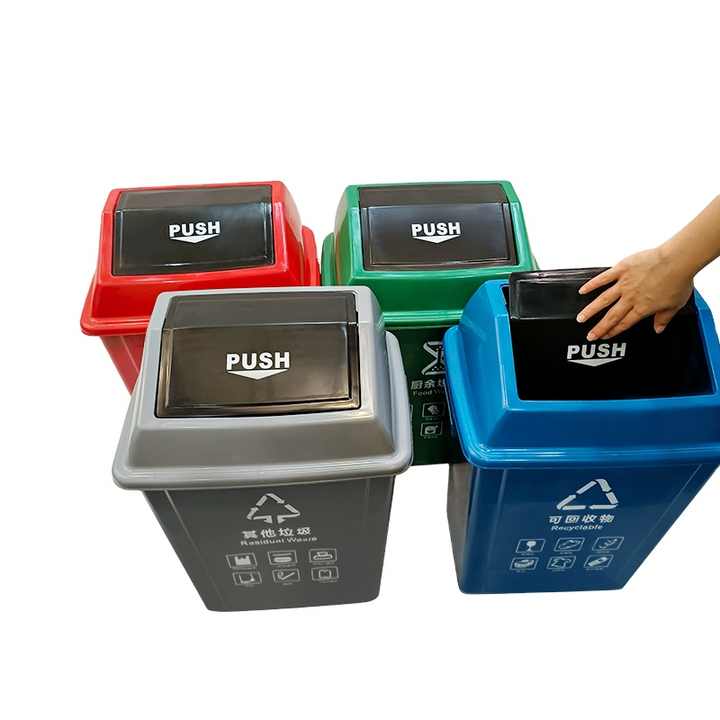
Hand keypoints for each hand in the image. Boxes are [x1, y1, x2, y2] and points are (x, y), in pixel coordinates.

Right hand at [576, 247, 693, 340]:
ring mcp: (624, 284)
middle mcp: (630, 298)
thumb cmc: (678, 280)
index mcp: (643, 308)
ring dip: (590, 310)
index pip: (624, 323)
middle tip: (589, 335)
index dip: (614, 331)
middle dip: (599, 327)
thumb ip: (664, 318)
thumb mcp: (675, 305)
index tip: (605, 336)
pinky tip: (583, 291)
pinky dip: (592, 284)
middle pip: (611, 316)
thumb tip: (658, 329)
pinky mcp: (622, 269)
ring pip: (603, 300)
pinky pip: (604, 278)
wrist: (677, 261)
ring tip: (580, 318)